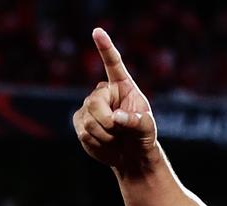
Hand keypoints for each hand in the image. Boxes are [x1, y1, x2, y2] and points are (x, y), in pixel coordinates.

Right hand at [72, 28, 157, 173]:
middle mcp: (104, 92)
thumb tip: (115, 118)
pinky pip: (84, 132)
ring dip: (106, 136)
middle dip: (108, 123)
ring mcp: (89, 106)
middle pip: (95, 103)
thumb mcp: (147, 128)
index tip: (98, 31)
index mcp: (122, 86)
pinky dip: (98, 143)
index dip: (105, 47)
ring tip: (116, 138)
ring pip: (89, 121)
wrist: (131, 153)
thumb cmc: (142, 136)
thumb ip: (135, 121)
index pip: (113, 64)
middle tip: (120, 131)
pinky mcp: (79, 120)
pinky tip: (106, 143)